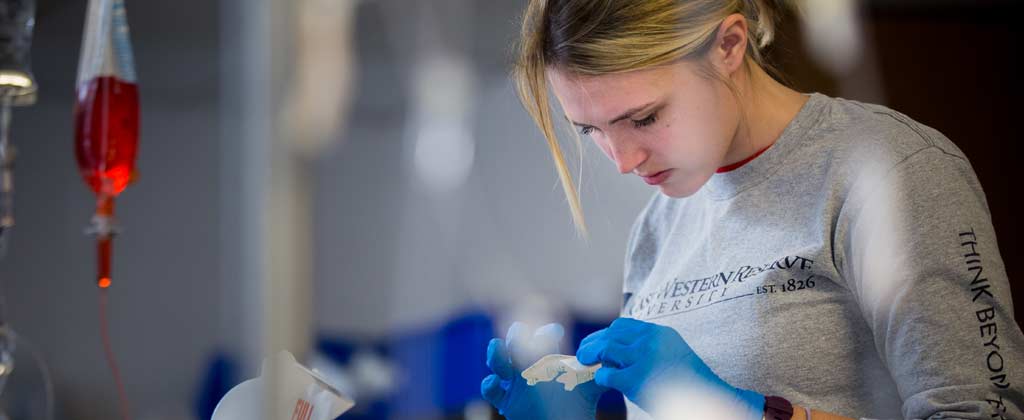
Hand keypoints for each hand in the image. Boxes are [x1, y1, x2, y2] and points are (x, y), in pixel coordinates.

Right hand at [481, 322, 606, 419]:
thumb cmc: (575, 408)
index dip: (546, 331)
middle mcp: (527, 366)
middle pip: (515, 342)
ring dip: (495, 353)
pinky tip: (493, 381)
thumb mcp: (590, 388)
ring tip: (497, 347)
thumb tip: (615, 358)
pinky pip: (490, 390)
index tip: (556, 331)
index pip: (542, 337)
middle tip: (520, 332)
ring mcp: (514, 382)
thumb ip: (600, 372)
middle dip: (515, 334)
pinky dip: (488, 384)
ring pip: (497, 361)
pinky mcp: (505, 401)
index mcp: (546, 358)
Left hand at [577, 318, 763, 418]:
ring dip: (591, 355)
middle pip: (610, 334)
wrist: (706, 398)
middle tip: (582, 353)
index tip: (595, 341)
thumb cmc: (689, 382)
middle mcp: (650, 340)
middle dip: (593, 342)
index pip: (623, 326)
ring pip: (606, 349)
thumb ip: (649, 347)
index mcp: (659, 333)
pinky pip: (608, 374)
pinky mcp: (636, 379)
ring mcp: (643, 358)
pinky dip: (601, 378)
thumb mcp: (671, 353)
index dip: (605, 334)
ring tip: (584, 362)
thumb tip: (616, 351)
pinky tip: (602, 382)